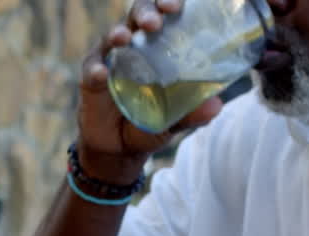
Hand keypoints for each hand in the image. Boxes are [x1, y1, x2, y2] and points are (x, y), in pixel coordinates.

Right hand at [75, 0, 224, 183]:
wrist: (119, 147)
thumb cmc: (149, 122)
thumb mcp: (173, 120)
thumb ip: (192, 113)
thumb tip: (216, 105)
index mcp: (157, 47)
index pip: (163, 15)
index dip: (168, 4)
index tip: (177, 6)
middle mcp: (134, 46)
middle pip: (137, 16)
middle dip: (146, 12)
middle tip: (156, 21)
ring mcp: (110, 59)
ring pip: (112, 36)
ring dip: (118, 33)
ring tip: (124, 38)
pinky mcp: (91, 78)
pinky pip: (92, 69)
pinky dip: (96, 70)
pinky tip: (102, 74)